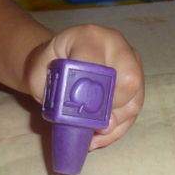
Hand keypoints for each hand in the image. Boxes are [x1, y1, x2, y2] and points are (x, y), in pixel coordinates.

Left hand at [25, 24, 144, 148]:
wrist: (58, 59)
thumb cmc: (48, 67)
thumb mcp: (38, 76)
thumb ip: (57, 94)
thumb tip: (91, 122)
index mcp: (89, 37)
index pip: (97, 63)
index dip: (90, 93)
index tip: (78, 112)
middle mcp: (117, 46)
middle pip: (129, 81)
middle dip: (110, 111)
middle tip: (91, 126)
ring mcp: (131, 63)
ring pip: (135, 100)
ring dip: (115, 125)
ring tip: (93, 137)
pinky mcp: (136, 81)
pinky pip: (134, 110)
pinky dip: (118, 128)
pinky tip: (100, 136)